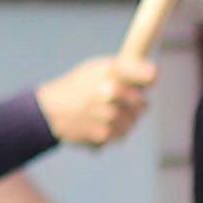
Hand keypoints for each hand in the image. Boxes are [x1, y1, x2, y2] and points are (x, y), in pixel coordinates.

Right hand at [35, 55, 153, 148]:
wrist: (48, 111)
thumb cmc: (77, 86)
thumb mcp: (97, 68)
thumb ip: (126, 69)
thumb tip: (153, 76)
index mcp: (111, 70)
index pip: (147, 74)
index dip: (149, 76)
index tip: (151, 77)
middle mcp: (111, 91)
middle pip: (142, 104)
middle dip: (134, 104)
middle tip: (118, 101)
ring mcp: (108, 114)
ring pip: (133, 121)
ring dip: (124, 119)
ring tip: (105, 113)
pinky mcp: (104, 134)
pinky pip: (122, 134)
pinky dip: (114, 131)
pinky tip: (99, 123)